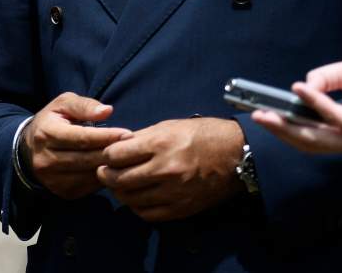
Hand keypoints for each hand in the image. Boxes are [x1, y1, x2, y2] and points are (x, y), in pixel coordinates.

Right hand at [22, 92, 131, 199]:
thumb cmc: (53, 121)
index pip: (81, 138)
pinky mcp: (62, 192)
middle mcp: (46, 159)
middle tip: (134, 146)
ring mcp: (53, 179)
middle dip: (112, 152)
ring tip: (128, 158)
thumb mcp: (63, 104)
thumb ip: (84, 105)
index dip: (106, 136)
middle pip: (87, 158)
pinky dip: (104, 178)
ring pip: (90, 175)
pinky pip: (90, 187)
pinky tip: (114, 169)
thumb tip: (107, 111)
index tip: (127, 133)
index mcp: (46, 134)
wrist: (29, 148)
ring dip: (110, 167)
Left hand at [96, 117, 243, 221]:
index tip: (107, 155)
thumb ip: (142, 137)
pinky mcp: (181, 208)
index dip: (106, 155)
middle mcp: (165, 169)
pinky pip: (148, 214)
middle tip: (105, 172)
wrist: (236, 155)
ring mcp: (173, 191)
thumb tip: (118, 145)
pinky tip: (137, 198)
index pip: (116, 155)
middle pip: (119, 179)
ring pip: (130, 199)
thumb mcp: (169, 126)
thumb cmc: (202, 135)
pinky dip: (137, 207)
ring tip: (119, 184)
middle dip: (106, 175)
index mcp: (160, 144)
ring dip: (120, 192)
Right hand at [251, 54, 341, 152]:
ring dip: (290, 124)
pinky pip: (336, 118)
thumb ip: (323, 82)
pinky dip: (316, 104)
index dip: (285, 129)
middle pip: (309, 143)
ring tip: (268, 111)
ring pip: (318, 139)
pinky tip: (300, 90)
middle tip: (256, 117)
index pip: (311, 137)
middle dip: (280, 131)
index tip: (262, 116)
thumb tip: (300, 88)